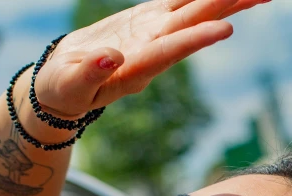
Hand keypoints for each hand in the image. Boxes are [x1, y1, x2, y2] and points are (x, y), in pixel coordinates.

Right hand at [34, 0, 269, 118]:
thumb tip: (109, 58)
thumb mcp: (68, 86)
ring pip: (195, 11)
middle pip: (195, 25)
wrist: (65, 86)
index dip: (197, 38)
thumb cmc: (63, 90)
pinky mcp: (149, 21)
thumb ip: (87, 74)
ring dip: (226, 1)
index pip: (171, 50)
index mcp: (137, 66)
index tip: (224, 29)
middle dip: (228, 10)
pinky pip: (180, 0)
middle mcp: (154, 49)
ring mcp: (155, 34)